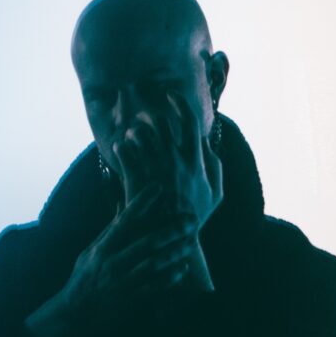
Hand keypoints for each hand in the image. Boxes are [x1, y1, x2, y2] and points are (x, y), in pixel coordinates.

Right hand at [26, 183, 202, 336]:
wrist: (74, 315)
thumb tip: (121, 208)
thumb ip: (107, 233)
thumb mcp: (89, 254)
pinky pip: (156, 287)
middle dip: (172, 230)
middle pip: (147, 243)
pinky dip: (171, 277)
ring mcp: (123, 283)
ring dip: (176, 252)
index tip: (158, 188)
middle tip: (190, 220)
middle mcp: (113, 264)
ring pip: (155, 264)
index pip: (124, 220)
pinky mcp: (131, 300)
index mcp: (102, 249)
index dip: (141, 202)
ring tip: (191, 242)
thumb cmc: (82, 280)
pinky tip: (183, 268)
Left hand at [113, 90, 222, 230]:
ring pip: (140, 134)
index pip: (189, 121)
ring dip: (135, 129)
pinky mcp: (135, 181)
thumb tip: (206, 141)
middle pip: (160, 123)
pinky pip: (124, 152)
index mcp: (196, 161)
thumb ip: (214, 165)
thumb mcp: (216, 193)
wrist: (171, 241)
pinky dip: (120, 145)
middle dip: (151, 115)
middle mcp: (175, 162)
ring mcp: (154, 171)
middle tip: (145, 116)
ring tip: (132, 132)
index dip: (179, 103)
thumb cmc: (195, 216)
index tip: (170, 95)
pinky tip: (119, 146)